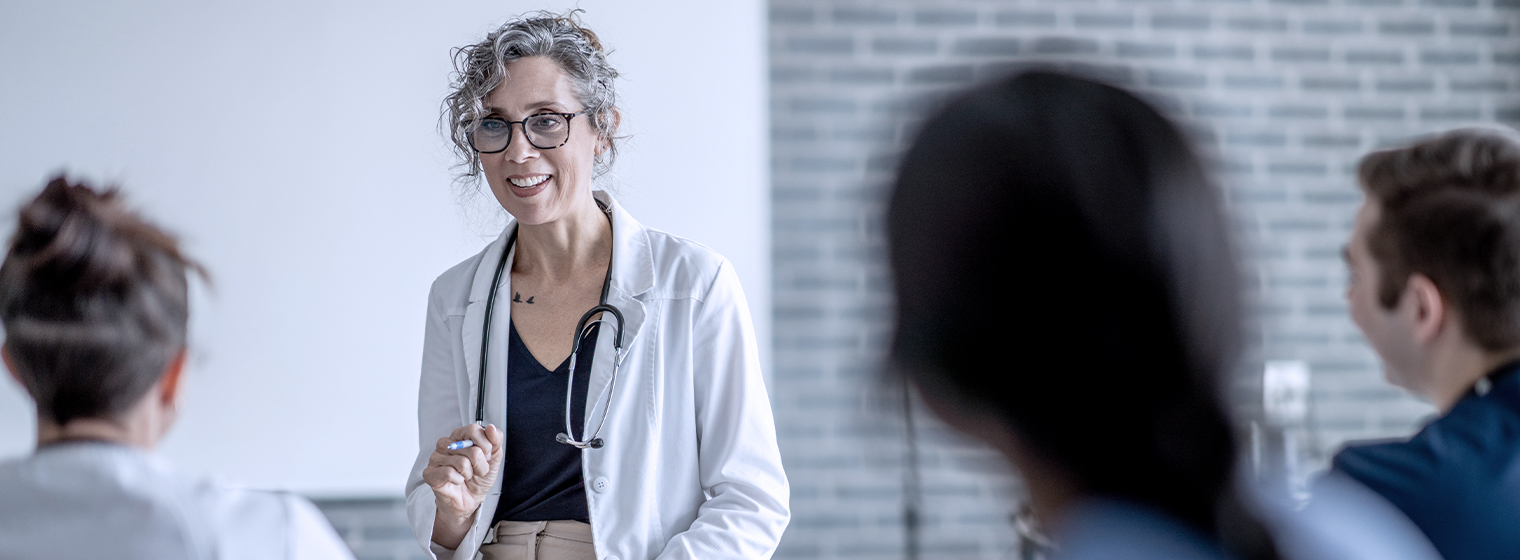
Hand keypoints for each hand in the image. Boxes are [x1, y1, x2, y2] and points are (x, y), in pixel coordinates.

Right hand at [423, 423, 502, 545]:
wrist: (471, 498)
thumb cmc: (479, 476)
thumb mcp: (494, 458)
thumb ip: (496, 441)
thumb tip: (491, 428)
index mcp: (460, 435)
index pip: (473, 430)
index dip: (486, 446)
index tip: (487, 456)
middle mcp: (446, 443)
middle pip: (472, 450)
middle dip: (481, 465)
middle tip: (476, 471)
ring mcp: (436, 457)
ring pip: (462, 463)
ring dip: (470, 474)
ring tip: (466, 477)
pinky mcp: (430, 472)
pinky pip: (449, 473)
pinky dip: (458, 480)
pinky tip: (457, 481)